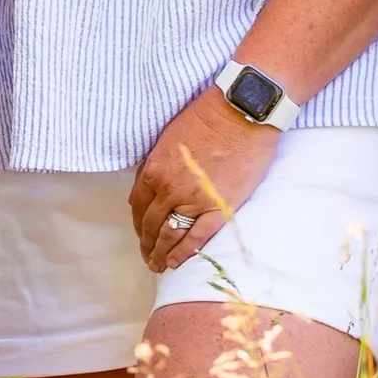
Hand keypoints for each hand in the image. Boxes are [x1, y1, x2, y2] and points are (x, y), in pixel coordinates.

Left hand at [129, 90, 278, 272]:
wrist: (240, 113)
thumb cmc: (207, 117)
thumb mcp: (169, 138)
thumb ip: (157, 163)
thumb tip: (149, 184)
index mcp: (154, 170)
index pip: (138, 205)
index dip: (138, 222)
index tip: (141, 232)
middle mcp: (168, 189)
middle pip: (151, 223)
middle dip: (147, 242)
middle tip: (147, 255)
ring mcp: (192, 201)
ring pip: (169, 234)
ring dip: (160, 252)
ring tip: (158, 264)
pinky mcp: (218, 208)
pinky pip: (196, 238)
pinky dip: (184, 253)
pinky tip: (176, 262)